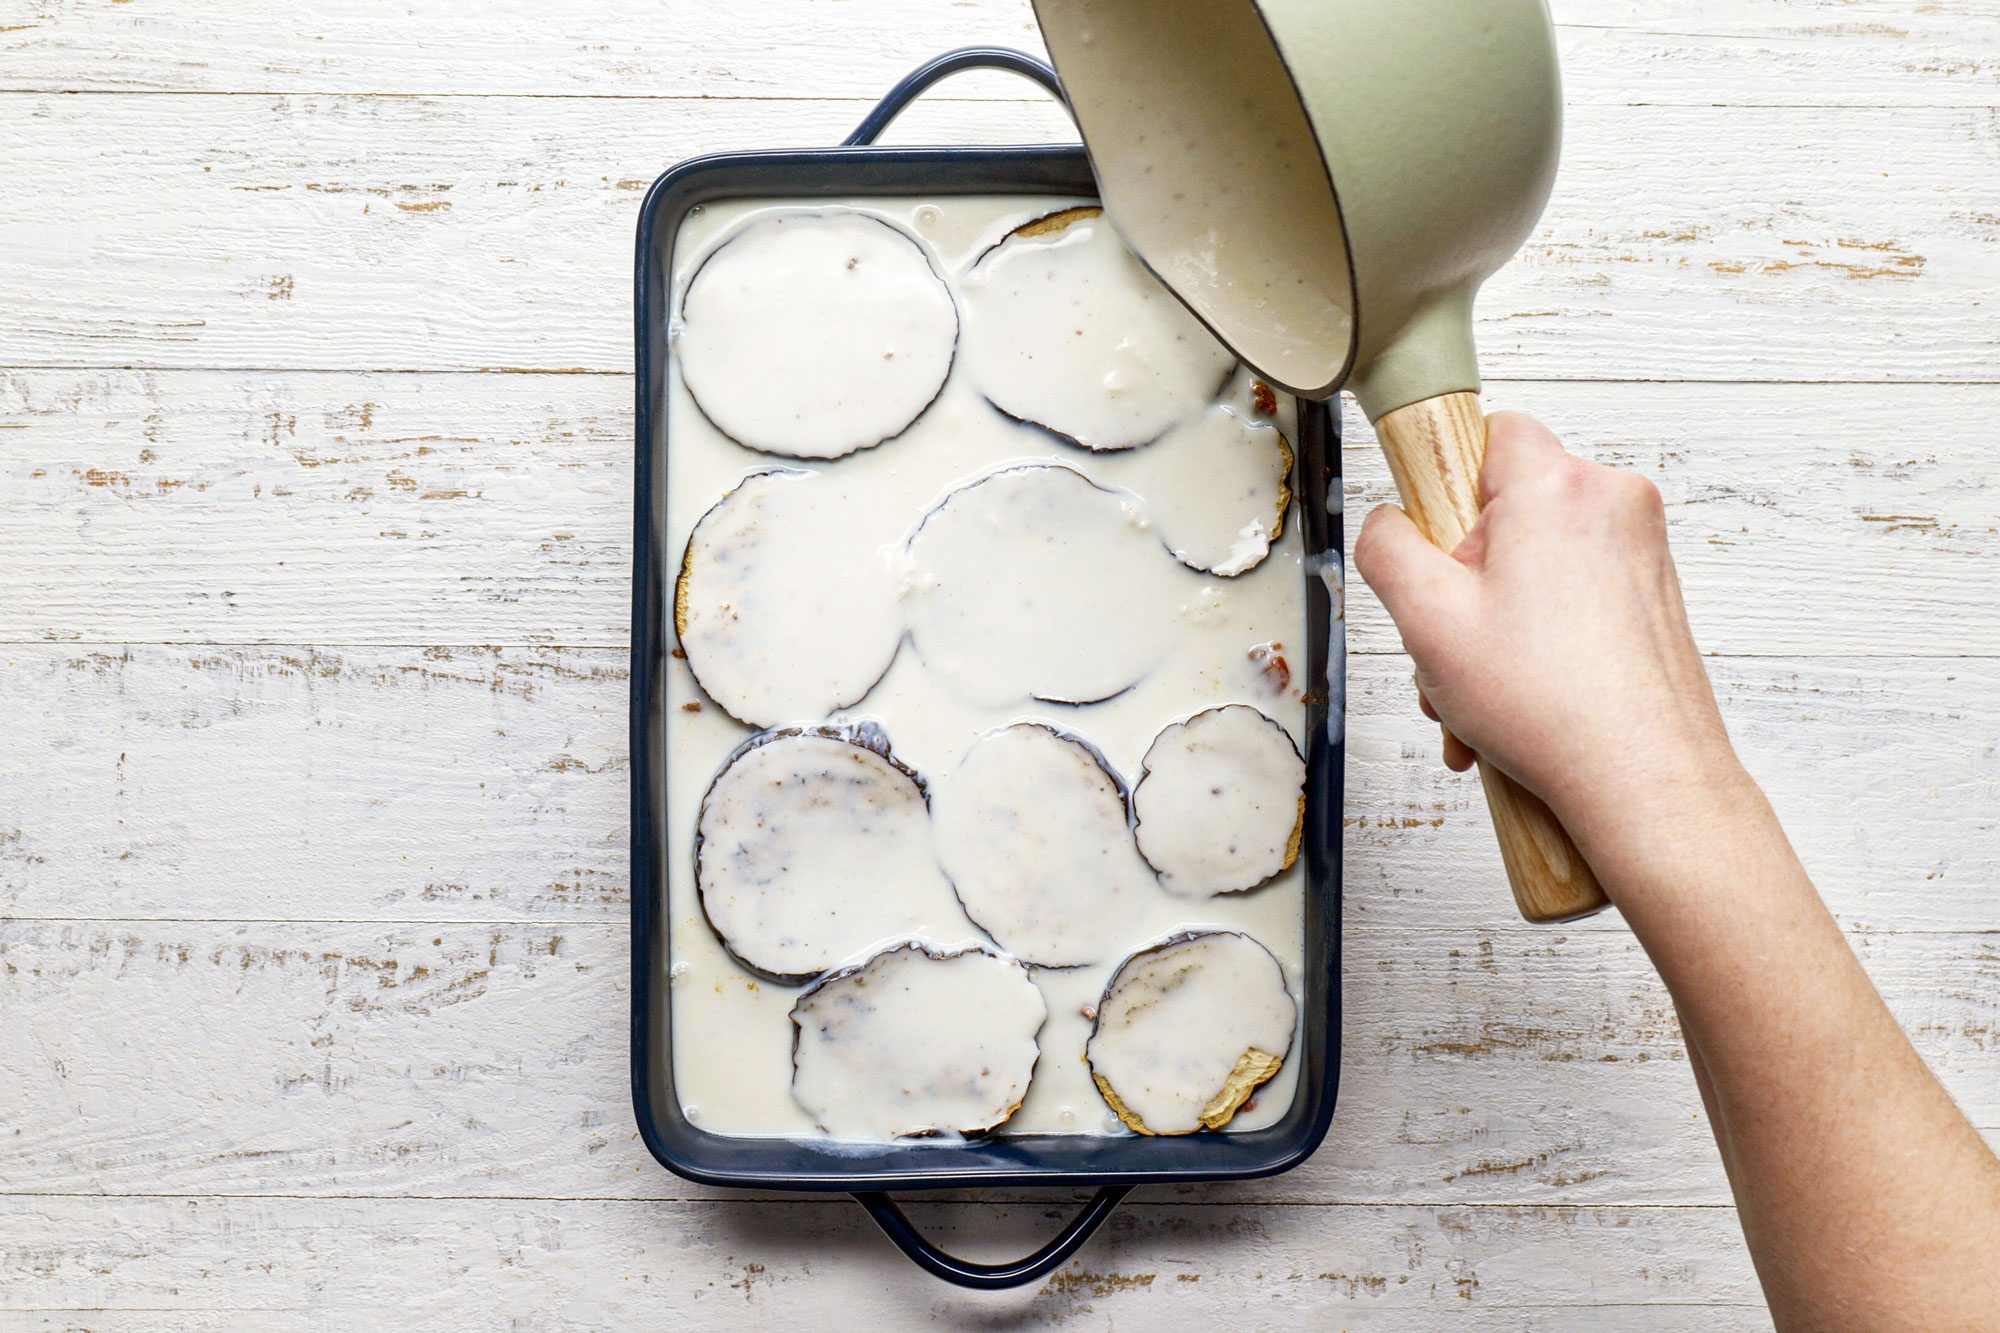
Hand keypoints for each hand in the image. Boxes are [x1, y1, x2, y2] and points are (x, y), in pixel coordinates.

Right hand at [1353, 411, 1740, 848]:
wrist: (1644, 778)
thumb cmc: (1551, 703)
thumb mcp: (1426, 620)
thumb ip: (1386, 549)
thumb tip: (1387, 526)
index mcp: (1556, 488)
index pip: (1491, 433)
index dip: (1449, 488)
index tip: (1432, 544)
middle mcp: (1612, 504)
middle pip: (1508, 513)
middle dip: (1463, 583)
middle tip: (1448, 646)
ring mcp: (1642, 552)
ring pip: (1538, 564)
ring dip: (1494, 626)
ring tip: (1478, 695)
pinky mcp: (1656, 596)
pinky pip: (1574, 598)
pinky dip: (1539, 642)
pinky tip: (1518, 705)